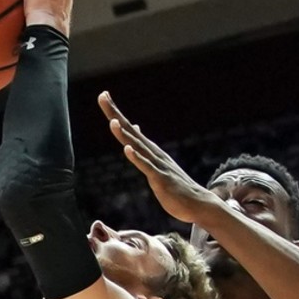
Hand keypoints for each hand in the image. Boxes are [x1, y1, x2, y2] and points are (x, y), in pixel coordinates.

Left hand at [99, 91, 223, 223]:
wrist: (197, 203)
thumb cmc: (174, 185)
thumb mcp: (154, 163)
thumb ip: (143, 147)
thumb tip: (134, 128)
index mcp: (149, 150)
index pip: (128, 128)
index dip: (115, 113)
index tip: (103, 95)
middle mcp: (153, 153)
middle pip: (130, 131)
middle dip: (115, 114)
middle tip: (102, 96)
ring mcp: (157, 165)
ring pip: (138, 147)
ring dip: (124, 134)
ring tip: (112, 121)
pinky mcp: (160, 179)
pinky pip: (147, 167)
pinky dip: (137, 158)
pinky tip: (127, 149)